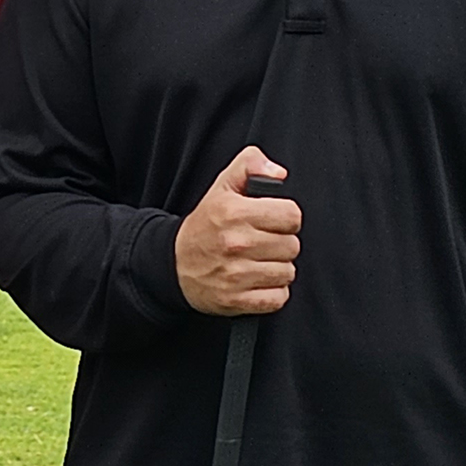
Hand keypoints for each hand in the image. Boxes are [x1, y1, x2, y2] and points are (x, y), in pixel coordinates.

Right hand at [174, 148, 299, 315]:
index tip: (271, 221)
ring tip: (257, 262)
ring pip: (288, 272)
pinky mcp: (236, 299)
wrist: (173, 265)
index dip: (285, 218)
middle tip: (261, 243)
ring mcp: (236, 274)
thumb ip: (250, 165)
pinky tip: (256, 281)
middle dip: (280, 244)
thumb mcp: (222, 187)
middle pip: (292, 246)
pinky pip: (278, 297)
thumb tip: (278, 173)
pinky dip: (272, 293)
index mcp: (233, 212)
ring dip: (277, 269)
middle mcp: (236, 243)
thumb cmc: (204, 227)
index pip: (292, 215)